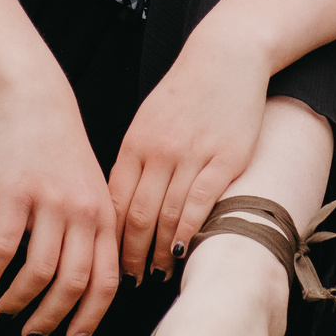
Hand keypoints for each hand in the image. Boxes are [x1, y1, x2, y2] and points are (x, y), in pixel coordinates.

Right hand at [0, 76, 119, 335]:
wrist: (39, 100)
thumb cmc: (63, 150)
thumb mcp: (93, 189)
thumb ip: (94, 231)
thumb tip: (86, 284)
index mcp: (105, 217)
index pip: (107, 283)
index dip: (89, 319)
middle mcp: (83, 214)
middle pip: (73, 285)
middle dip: (51, 320)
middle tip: (31, 335)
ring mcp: (50, 203)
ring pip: (38, 273)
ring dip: (17, 301)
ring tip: (2, 311)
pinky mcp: (16, 193)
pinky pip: (3, 247)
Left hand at [106, 29, 271, 280]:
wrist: (226, 56)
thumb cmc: (187, 90)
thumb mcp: (149, 120)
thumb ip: (137, 158)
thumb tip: (125, 202)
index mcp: (135, 143)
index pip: (114, 201)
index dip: (110, 237)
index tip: (109, 260)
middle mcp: (158, 152)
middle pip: (136, 215)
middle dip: (130, 253)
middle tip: (130, 279)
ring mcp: (190, 156)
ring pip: (166, 215)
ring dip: (159, 250)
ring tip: (156, 272)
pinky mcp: (224, 159)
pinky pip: (199, 204)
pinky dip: (187, 232)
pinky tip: (183, 251)